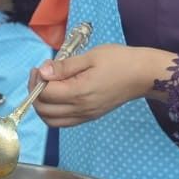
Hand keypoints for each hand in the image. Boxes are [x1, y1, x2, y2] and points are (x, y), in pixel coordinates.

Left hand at [32, 44, 176, 127]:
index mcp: (80, 93)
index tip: (41, 66)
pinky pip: (64, 122)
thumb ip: (64, 67)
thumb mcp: (90, 56)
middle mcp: (81, 109)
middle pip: (44, 110)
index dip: (37, 80)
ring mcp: (86, 115)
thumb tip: (42, 72)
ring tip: (46, 86)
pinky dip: (53, 112)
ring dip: (42, 105)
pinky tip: (58, 95)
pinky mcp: (90, 116)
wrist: (144, 74)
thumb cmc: (120, 61)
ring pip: (51, 121)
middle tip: (40, 75)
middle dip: (35, 93)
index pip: (45, 94)